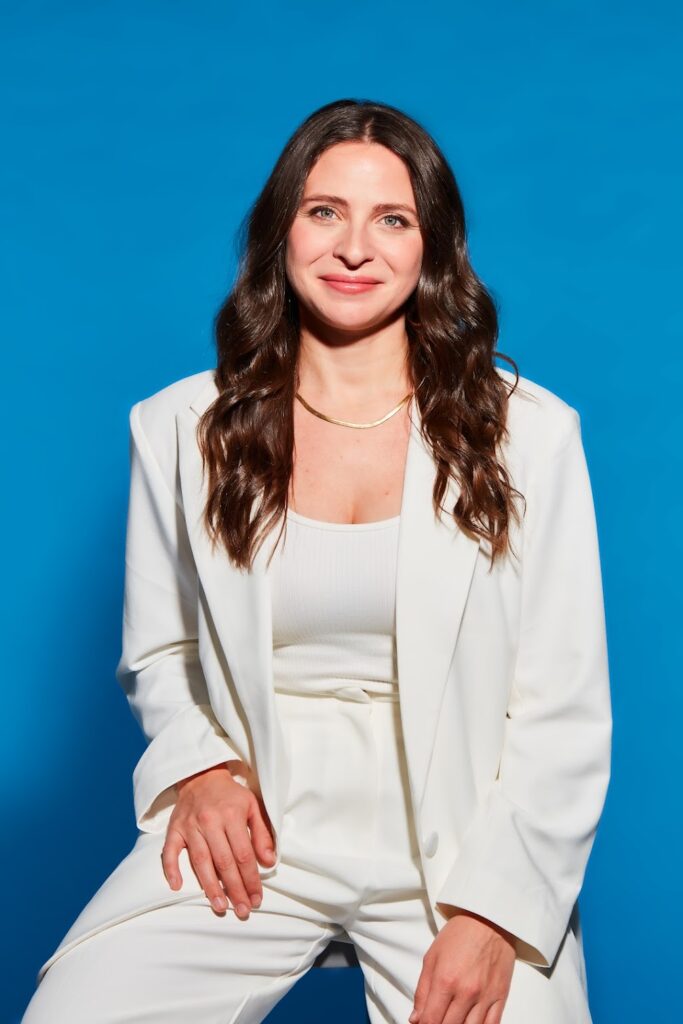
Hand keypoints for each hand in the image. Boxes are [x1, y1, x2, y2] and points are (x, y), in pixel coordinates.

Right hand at [160, 759, 276, 919]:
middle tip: (242, 912)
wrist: (201, 775)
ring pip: (200, 861)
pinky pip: (169, 851)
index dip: (251, 879)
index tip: (257, 899)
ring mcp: (190, 826)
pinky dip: (171, 869)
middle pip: (223, 862)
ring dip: (210, 887)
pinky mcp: (174, 828)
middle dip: (235, 890)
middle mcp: (210, 821)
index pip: (244, 855)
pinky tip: (177, 887)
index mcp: (232, 815)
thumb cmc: (230, 795)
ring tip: (220, 907)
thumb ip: (262, 834)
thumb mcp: (253, 806)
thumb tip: (269, 861)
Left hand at [410, 909, 515, 1023]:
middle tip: (436, 1020)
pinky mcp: (501, 996)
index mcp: (445, 980)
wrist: (488, 919)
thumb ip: (422, 991)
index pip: (430, 1020)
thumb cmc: (459, 934)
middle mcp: (466, 992)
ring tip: (452, 1020)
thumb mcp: (432, 957)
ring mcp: (485, 996)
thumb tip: (416, 1018)